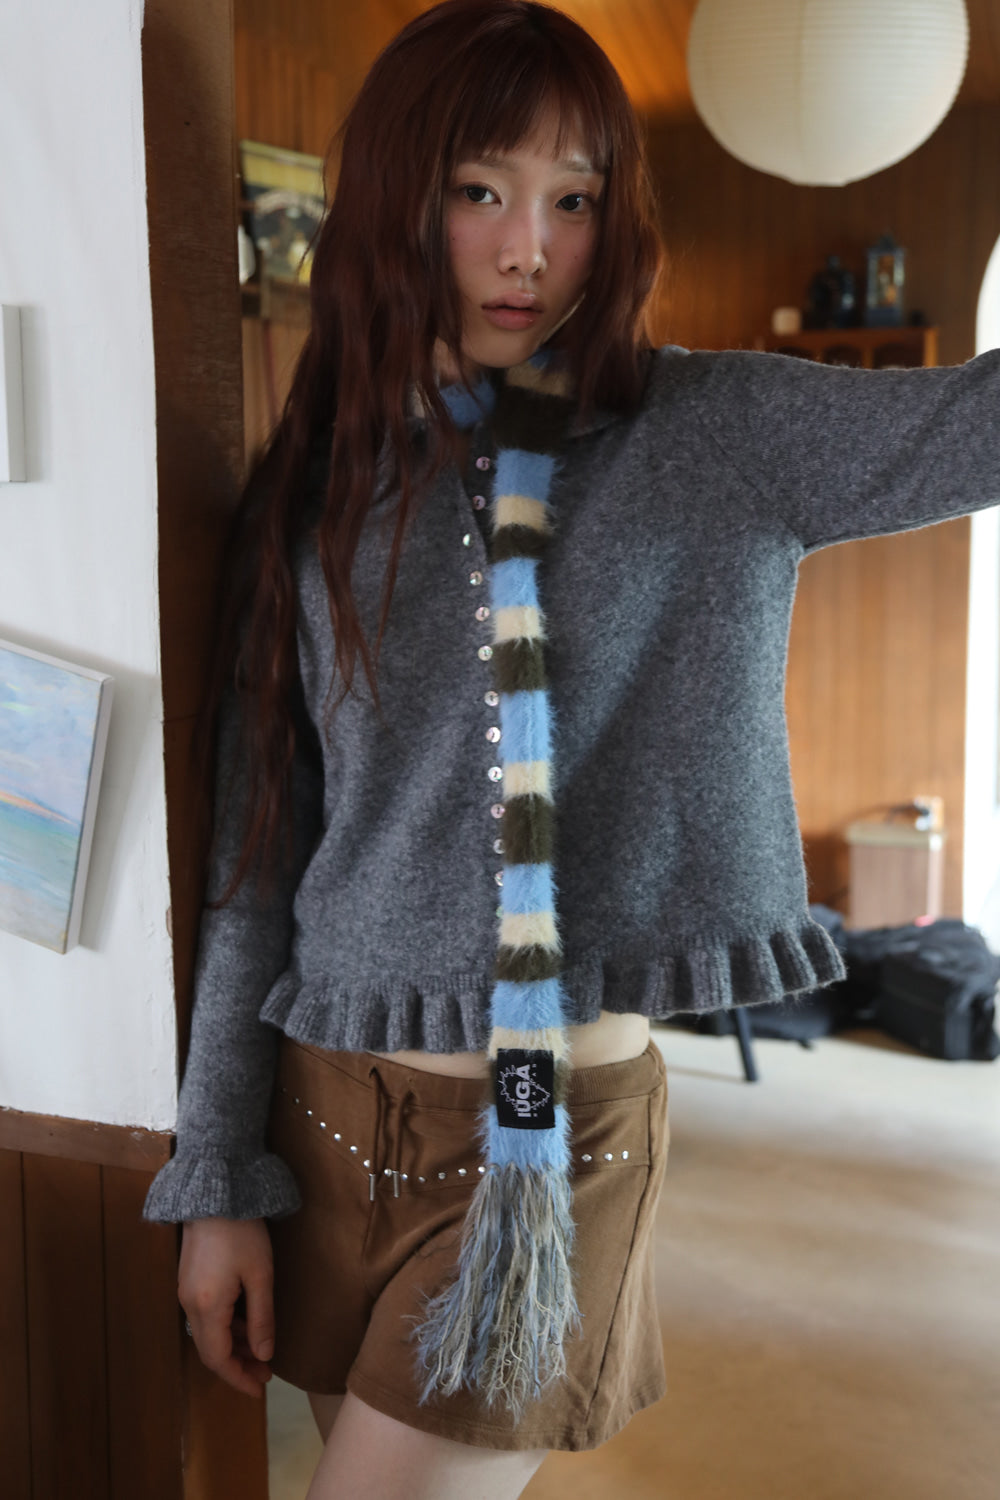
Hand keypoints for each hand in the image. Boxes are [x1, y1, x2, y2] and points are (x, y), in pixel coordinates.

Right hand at [178, 1216, 275, 1398]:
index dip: (238, 1378)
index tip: (260, 1390)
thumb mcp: (260, 1276)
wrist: (215, 1192)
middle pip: (210, 1350)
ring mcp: (185, 1292)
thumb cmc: (243, 1232)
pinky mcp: (188, 1280)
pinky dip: (224, 1327)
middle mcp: (189, 1305)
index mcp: (207, 1307)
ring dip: (232, 1346)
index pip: (218, 1358)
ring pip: (207, 1334)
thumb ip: (261, 1318)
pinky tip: (245, 1324)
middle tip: (265, 1372)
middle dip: (237, 1365)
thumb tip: (263, 1355)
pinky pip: (205, 1316)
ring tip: (260, 1350)